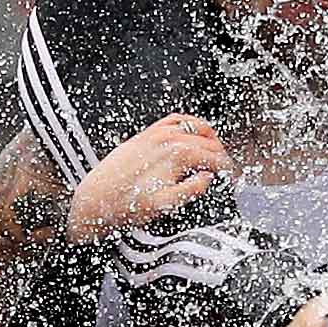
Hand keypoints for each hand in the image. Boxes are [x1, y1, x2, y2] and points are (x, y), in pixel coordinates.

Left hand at [66, 114, 234, 242]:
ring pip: (197, 127)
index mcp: (178, 154)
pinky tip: (193, 136)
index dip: (228, 172)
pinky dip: (190, 125)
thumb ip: (191, 190)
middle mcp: (169, 138)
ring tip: (214, 157)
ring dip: (210, 140)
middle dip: (222, 158)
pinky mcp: (147, 134)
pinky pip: (177, 120)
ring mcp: (158, 133)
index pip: (216, 158)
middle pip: (210, 143)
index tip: (232, 181)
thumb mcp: (165, 205)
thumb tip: (208, 178)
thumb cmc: (125, 206)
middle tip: (225, 174)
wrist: (96, 200)